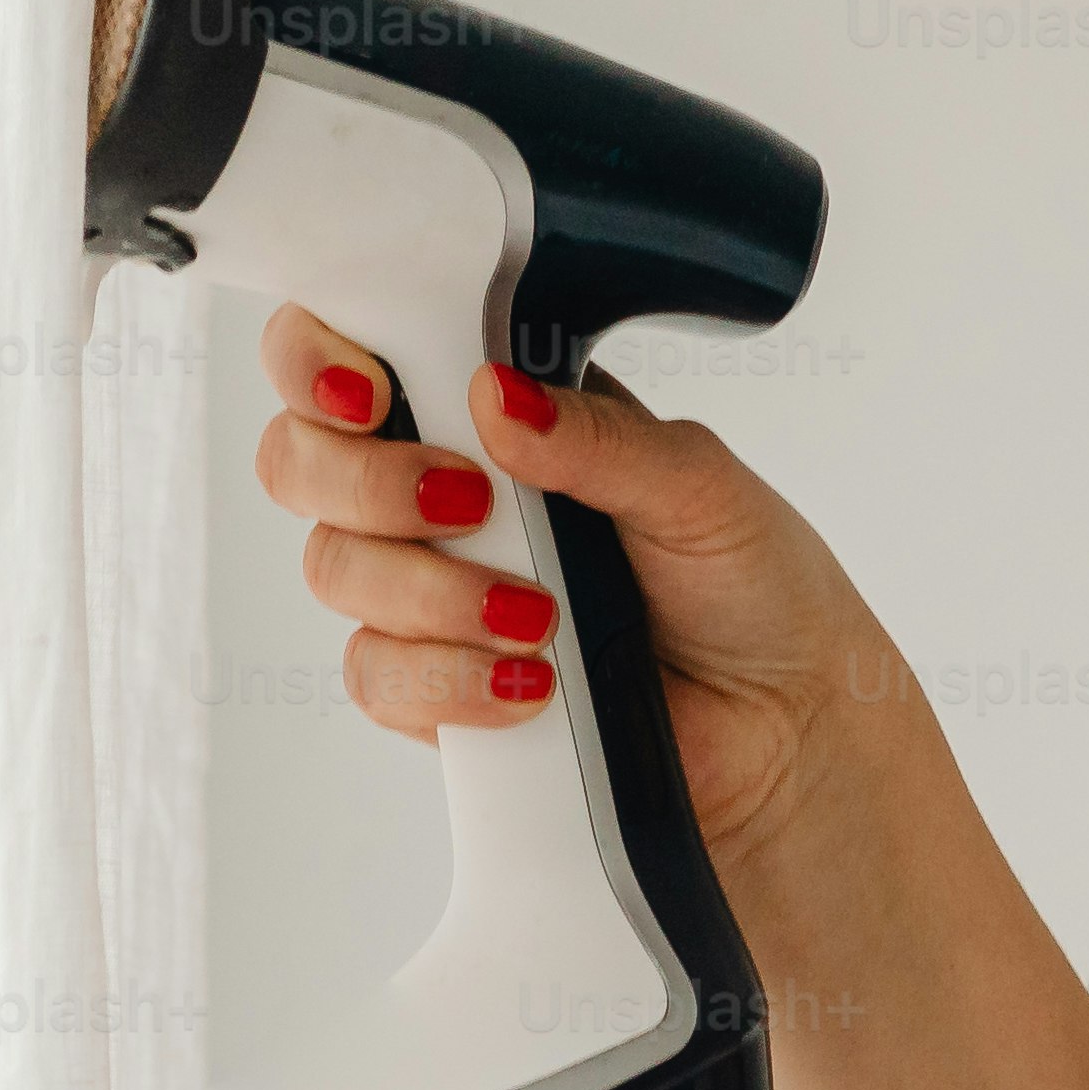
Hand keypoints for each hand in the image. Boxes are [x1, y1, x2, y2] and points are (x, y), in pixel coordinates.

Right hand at [250, 303, 907, 864]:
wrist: (786, 735)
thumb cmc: (757, 591)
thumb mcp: (698, 484)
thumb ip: (596, 438)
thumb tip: (495, 399)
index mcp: (495, 409)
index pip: (352, 355)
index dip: (318, 359)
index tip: (367, 391)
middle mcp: (443, 490)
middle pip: (302, 460)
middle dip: (367, 482)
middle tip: (468, 506)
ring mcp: (428, 592)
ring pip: (333, 570)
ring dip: (430, 593)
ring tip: (541, 620)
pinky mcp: (435, 690)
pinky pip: (377, 676)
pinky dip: (448, 680)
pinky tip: (531, 687)